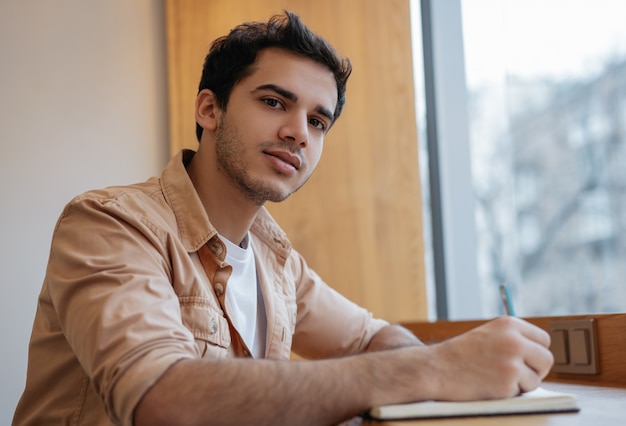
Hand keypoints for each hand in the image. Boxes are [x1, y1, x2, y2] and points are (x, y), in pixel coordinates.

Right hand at [427, 316, 553, 400]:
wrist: (436, 369)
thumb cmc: (460, 355)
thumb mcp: (487, 335)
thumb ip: (512, 338)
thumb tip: (540, 351)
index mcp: (508, 324)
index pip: (543, 339)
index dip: (535, 352)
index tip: (525, 358)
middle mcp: (513, 340)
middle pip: (547, 358)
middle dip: (536, 369)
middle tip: (518, 373)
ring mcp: (512, 362)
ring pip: (536, 378)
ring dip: (521, 383)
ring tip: (496, 377)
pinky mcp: (508, 382)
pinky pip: (522, 392)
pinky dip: (509, 392)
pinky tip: (490, 385)